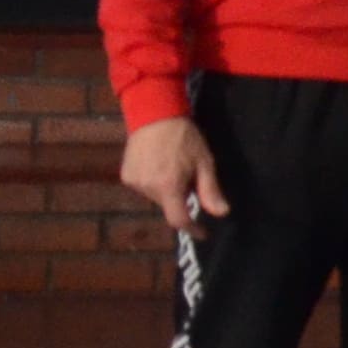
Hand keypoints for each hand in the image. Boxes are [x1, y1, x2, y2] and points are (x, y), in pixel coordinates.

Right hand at [118, 116, 227, 233]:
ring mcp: (133, 182)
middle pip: (168, 205)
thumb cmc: (185, 137)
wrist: (155, 114)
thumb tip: (222, 213)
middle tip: (188, 177)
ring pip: (156, 197)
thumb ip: (210, 190)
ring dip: (166, 190)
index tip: (203, 232)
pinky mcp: (125, 175)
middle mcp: (147, 188)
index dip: (192, 229)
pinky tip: (158, 164)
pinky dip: (154, 182)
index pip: (178, 219)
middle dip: (180, 198)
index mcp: (168, 185)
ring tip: (172, 166)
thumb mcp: (204, 162)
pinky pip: (144, 187)